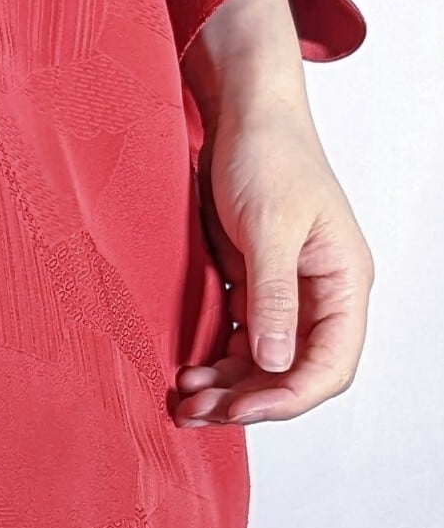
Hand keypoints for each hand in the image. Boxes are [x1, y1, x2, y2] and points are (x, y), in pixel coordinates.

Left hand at [174, 0, 372, 427]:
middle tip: (198, 414)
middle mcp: (321, 293)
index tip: (242, 410)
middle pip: (296, 370)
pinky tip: (187, 373)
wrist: (242, 113)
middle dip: (251, 398)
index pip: (332, 362)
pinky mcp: (254, 281)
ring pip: (266, 360)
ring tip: (183, 403)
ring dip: (229, 386)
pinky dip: (217, 358)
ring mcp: (287, 290)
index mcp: (344, 282)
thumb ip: (274, 294)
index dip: (290, 396)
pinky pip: (241, 336)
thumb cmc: (267, 155)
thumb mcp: (269, 225)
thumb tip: (279, 361)